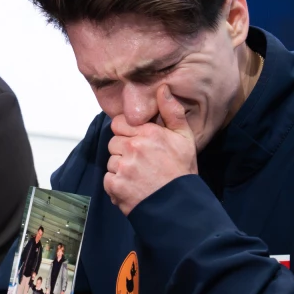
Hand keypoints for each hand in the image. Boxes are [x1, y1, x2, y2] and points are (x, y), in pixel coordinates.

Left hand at [105, 85, 197, 215]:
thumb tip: (162, 88)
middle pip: (113, 142)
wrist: (179, 206)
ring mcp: (122, 166)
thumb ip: (172, 111)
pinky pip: (108, 179)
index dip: (127, 133)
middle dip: (124, 151)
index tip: (137, 143)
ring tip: (140, 177)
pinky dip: (118, 185)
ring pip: (111, 161)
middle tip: (142, 163)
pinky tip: (134, 188)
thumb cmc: (182, 172)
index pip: (119, 123)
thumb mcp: (184, 138)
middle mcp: (133, 147)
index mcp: (148, 133)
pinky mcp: (115, 184)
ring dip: (120, 169)